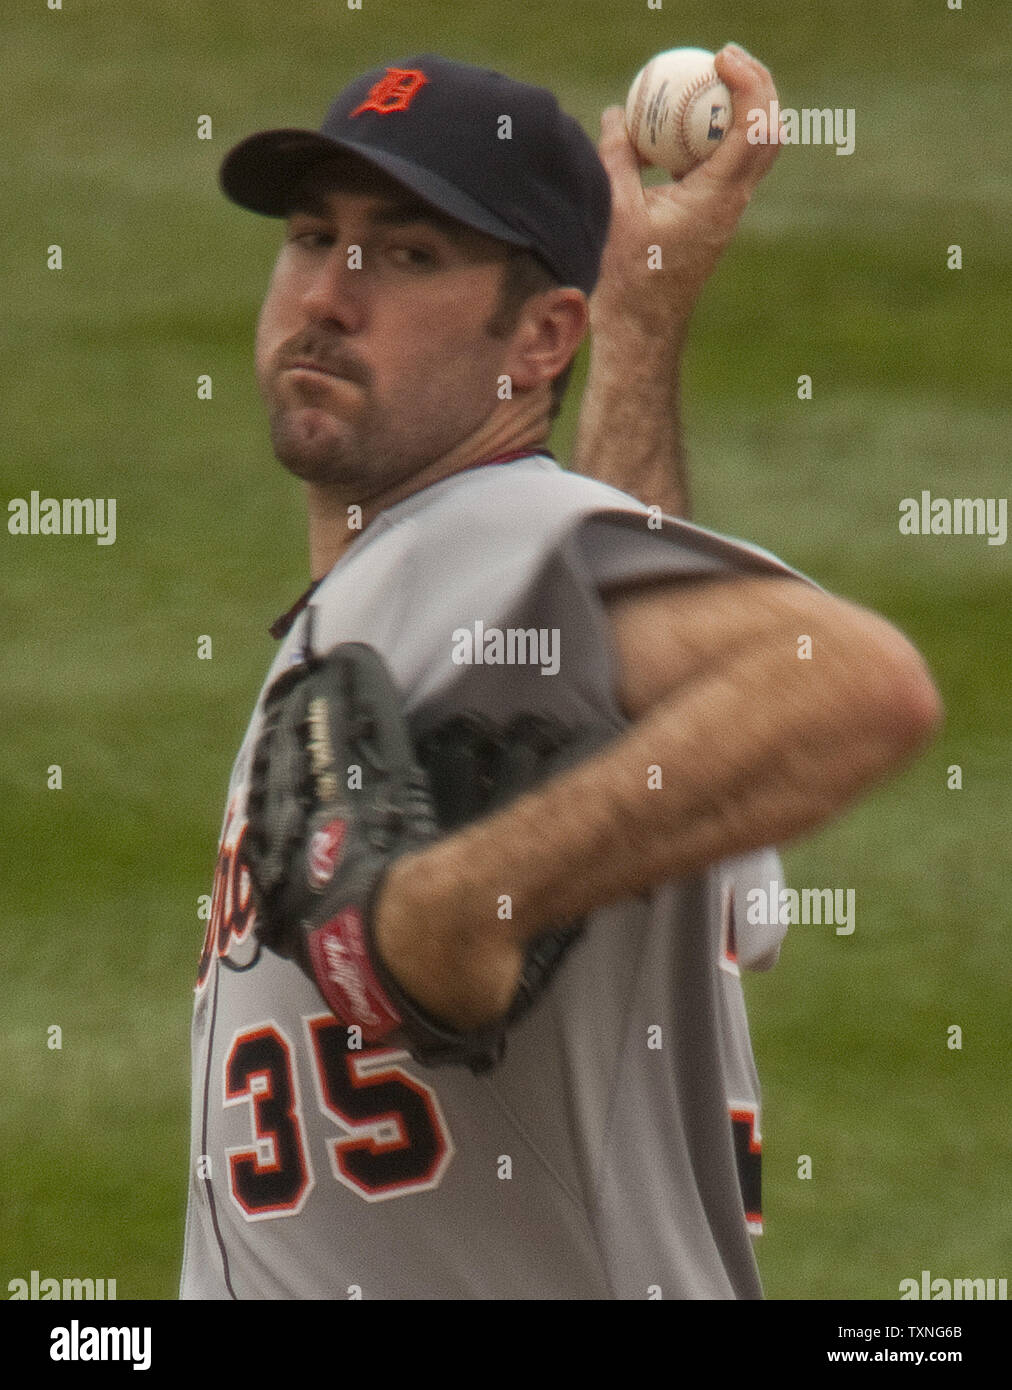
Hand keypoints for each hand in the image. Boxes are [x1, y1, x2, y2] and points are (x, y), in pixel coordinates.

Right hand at [591, 43, 782, 335]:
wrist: (644, 332)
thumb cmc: (630, 281)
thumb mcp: (615, 213)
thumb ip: (616, 158)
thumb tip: (615, 115)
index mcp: (717, 197)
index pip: (754, 126)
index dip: (748, 81)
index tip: (721, 57)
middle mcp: (733, 202)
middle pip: (770, 131)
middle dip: (757, 85)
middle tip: (724, 58)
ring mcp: (728, 212)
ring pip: (755, 149)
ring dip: (741, 110)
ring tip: (707, 83)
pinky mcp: (714, 219)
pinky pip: (727, 165)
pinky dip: (715, 137)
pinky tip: (680, 129)